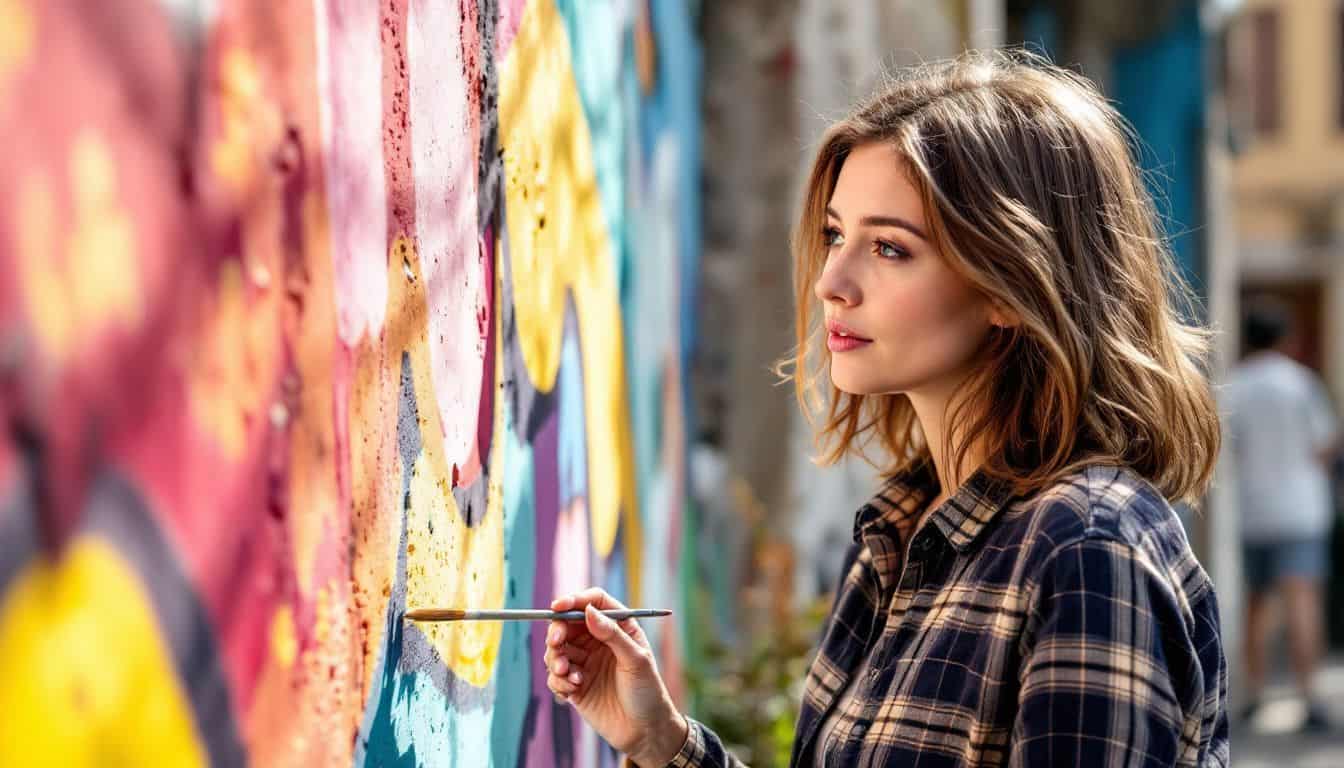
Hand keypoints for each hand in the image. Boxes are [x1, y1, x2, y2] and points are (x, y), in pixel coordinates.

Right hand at [543, 588, 688, 766]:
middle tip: (556, 643)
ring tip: (569, 674)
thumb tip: (588, 611)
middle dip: (557, 631)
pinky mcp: (574, 685)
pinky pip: (555, 675)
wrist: (644, 732)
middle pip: (567, 624)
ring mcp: (585, 662)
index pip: (593, 603)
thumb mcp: (636, 660)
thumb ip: (612, 634)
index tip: (559, 605)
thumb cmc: (648, 692)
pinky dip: (558, 680)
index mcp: (618, 628)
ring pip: (557, 649)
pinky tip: (573, 689)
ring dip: (556, 658)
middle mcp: (598, 641)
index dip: (574, 600)